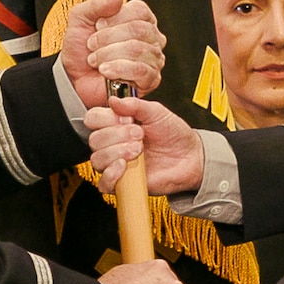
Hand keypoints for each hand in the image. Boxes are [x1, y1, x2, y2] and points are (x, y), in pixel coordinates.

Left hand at [61, 0, 165, 108]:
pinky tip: (105, 70)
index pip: (139, 10)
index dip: (115, 18)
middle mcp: (151, 37)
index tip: (98, 26)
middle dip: (108, 38)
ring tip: (95, 60)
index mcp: (140, 19)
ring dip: (108, 54)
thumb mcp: (80, 19)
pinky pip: (139, 70)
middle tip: (92, 45)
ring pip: (137, 49)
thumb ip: (97, 5)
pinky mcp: (150, 79)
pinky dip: (117, 69)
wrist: (74, 78)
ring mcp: (154, 58)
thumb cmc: (81, 49)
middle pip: (138, 29)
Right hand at [86, 96, 204, 194]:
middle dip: (117, 135)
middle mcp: (112, 143)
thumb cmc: (173, 135)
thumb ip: (135, 105)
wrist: (189, 157)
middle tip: (140, 134)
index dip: (106, 118)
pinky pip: (103, 183)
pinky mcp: (121, 182)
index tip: (126, 118)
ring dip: (117, 152)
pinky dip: (112, 174)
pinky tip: (125, 166)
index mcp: (116, 124)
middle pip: (95, 139)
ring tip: (139, 149)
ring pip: (97, 159)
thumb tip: (114, 100)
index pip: (93, 118)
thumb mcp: (157, 112)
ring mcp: (115, 163)